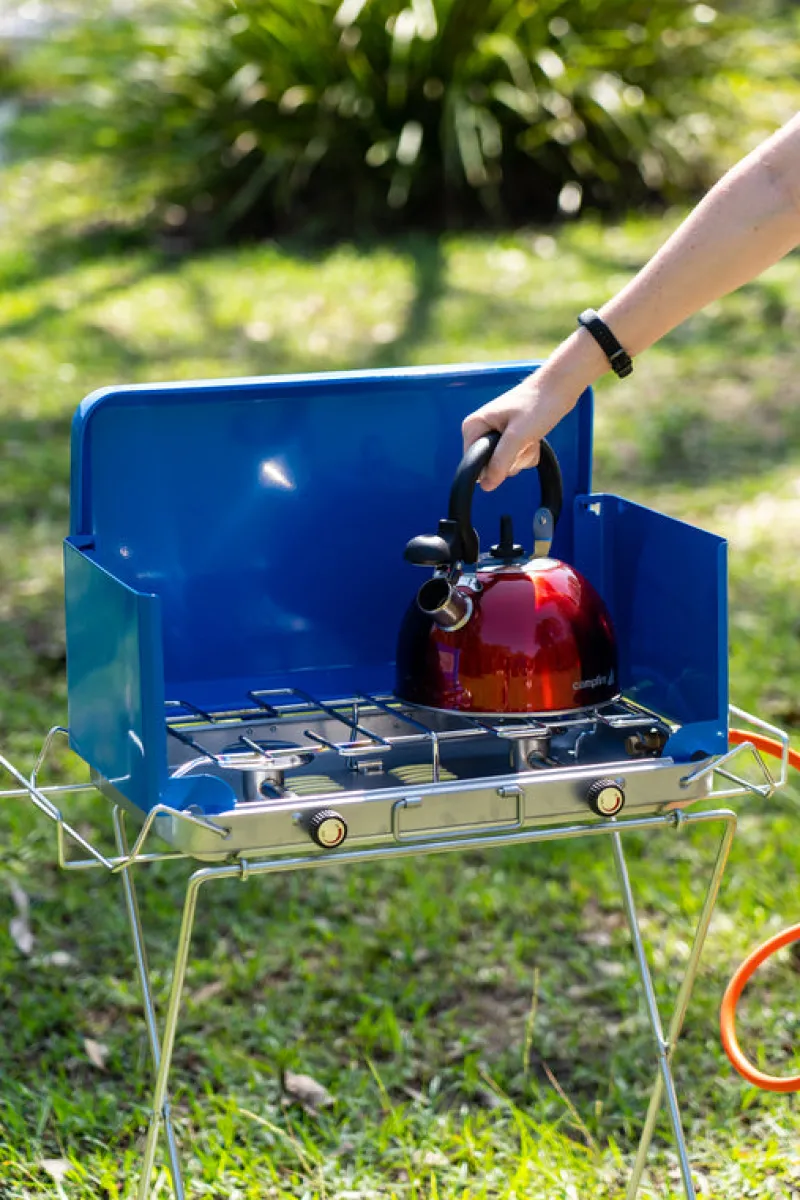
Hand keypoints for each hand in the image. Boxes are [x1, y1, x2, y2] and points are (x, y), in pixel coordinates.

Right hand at [461, 372, 576, 490]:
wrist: (558, 388)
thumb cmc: (538, 403)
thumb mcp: (518, 436)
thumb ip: (500, 462)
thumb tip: (486, 486)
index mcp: (473, 426)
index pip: (473, 463)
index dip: (493, 466)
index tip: (511, 450)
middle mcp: (481, 431)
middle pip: (490, 466)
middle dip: (511, 459)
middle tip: (523, 439)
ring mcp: (495, 435)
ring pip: (506, 464)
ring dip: (523, 456)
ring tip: (530, 435)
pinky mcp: (510, 438)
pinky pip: (516, 458)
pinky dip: (528, 452)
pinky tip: (534, 437)